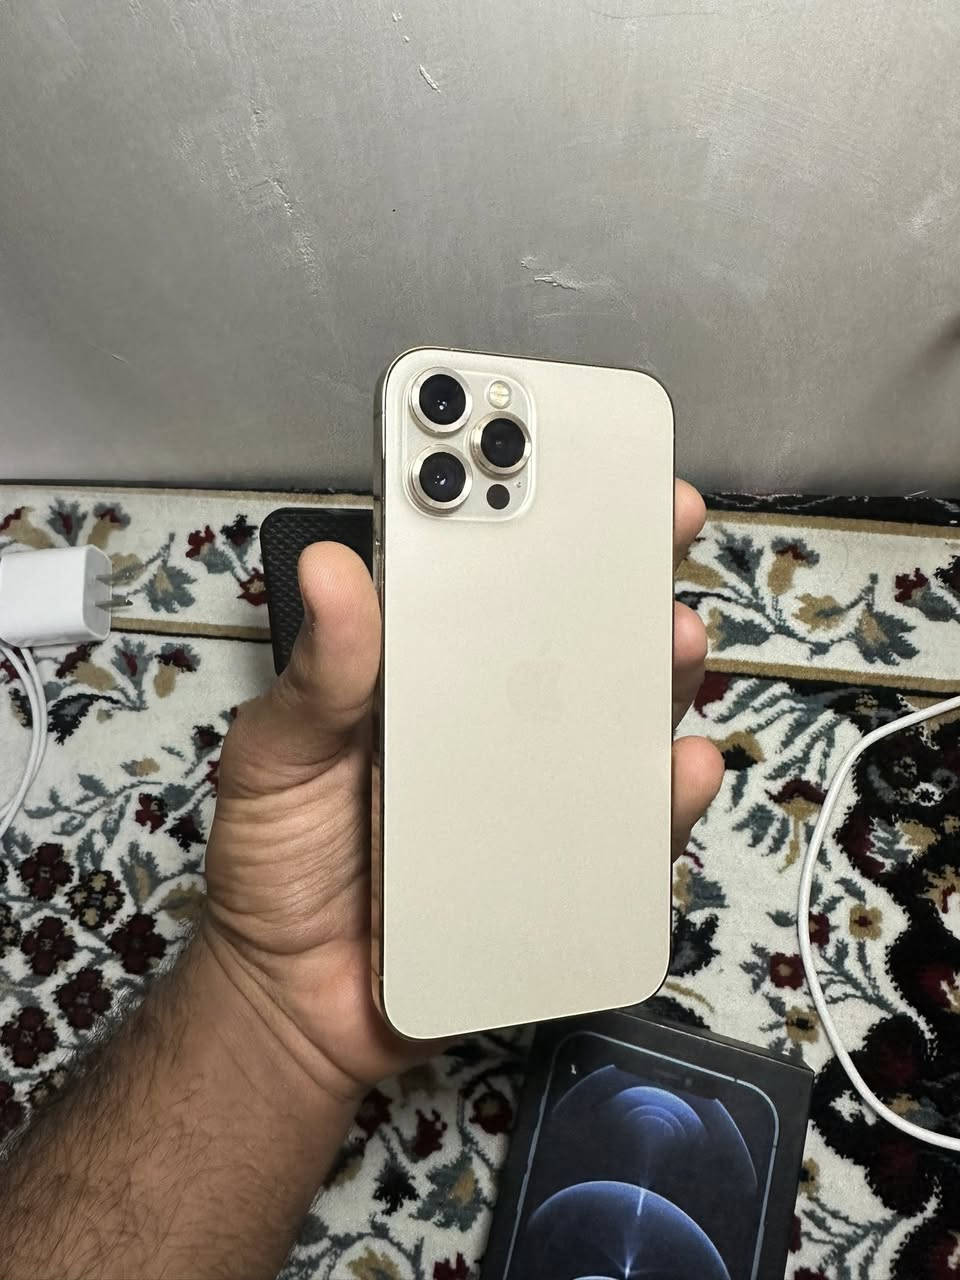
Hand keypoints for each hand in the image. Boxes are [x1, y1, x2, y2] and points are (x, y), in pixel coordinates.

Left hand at [201, 481, 723, 1102]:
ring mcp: (534, 789)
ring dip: (660, 667)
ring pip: (621, 713)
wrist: (298, 997)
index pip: (481, 577)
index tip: (565, 455)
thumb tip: (331, 570)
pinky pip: (632, 824)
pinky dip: (666, 793)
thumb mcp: (278, 757)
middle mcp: (490, 719)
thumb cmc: (280, 863)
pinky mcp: (563, 863)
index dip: (525, 511)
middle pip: (572, 631)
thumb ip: (316, 677)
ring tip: (673, 635)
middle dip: (624, 569)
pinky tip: (677, 762)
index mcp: (419, 673)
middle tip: (657, 521)